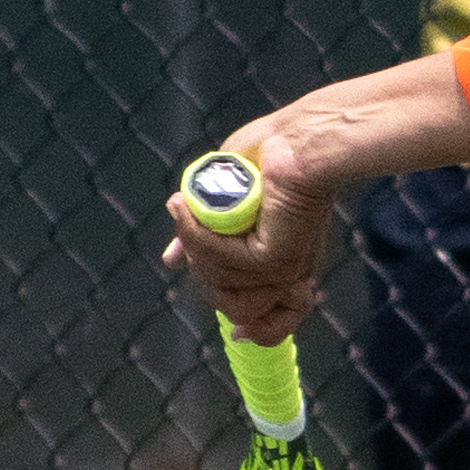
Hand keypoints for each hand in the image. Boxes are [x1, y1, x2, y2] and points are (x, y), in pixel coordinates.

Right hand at [162, 113, 342, 342]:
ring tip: (191, 208)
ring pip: (218, 288)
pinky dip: (195, 235)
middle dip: (201, 268)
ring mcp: (281, 270)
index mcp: (285, 268)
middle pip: (229, 308)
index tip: (232, 323)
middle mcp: (289, 276)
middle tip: (190, 224)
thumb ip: (204, 235)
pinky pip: (218, 264)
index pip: (272, 323)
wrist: (297, 141)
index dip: (253, 328)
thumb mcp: (226, 201)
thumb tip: (171, 260)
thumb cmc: (268, 159)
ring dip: (196, 247)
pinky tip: (187, 208)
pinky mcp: (273, 260)